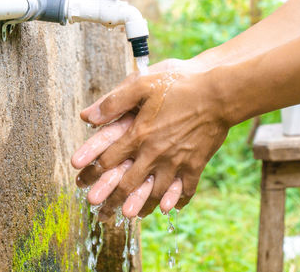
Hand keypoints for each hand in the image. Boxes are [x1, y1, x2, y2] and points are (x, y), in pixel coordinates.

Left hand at [79, 59, 229, 218]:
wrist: (218, 92)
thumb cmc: (180, 84)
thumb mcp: (142, 84)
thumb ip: (114, 101)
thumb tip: (87, 117)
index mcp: (139, 134)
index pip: (109, 160)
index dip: (92, 174)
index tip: (81, 184)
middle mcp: (155, 153)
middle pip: (128, 184)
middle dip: (111, 200)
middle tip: (99, 213)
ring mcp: (177, 161)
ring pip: (155, 192)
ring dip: (141, 206)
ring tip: (131, 216)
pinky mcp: (196, 164)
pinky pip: (185, 188)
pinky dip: (177, 200)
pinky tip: (171, 208)